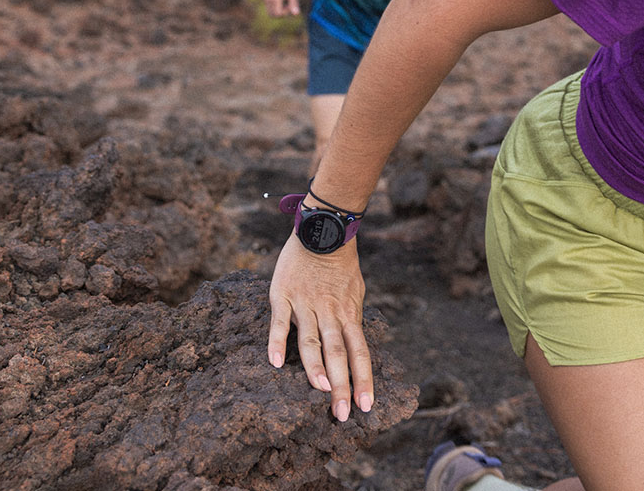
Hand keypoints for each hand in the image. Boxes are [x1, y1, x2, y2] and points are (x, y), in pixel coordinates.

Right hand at [263, 0, 300, 16]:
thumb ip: (294, 4)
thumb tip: (296, 14)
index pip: (278, 14)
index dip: (285, 13)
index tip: (290, 5)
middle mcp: (268, 0)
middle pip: (272, 15)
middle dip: (281, 13)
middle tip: (288, 6)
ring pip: (270, 11)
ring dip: (278, 10)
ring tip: (285, 2)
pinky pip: (270, 6)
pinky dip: (275, 6)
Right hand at [267, 233, 373, 420]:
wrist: (323, 229)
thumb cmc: (340, 264)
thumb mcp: (356, 292)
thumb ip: (352, 319)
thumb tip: (355, 346)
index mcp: (348, 313)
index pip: (359, 352)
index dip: (363, 379)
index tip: (367, 405)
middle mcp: (329, 312)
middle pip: (337, 353)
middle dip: (342, 385)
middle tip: (344, 414)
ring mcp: (305, 304)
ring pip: (311, 341)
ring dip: (316, 367)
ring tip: (321, 391)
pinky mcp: (283, 296)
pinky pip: (280, 322)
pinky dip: (278, 342)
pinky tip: (276, 363)